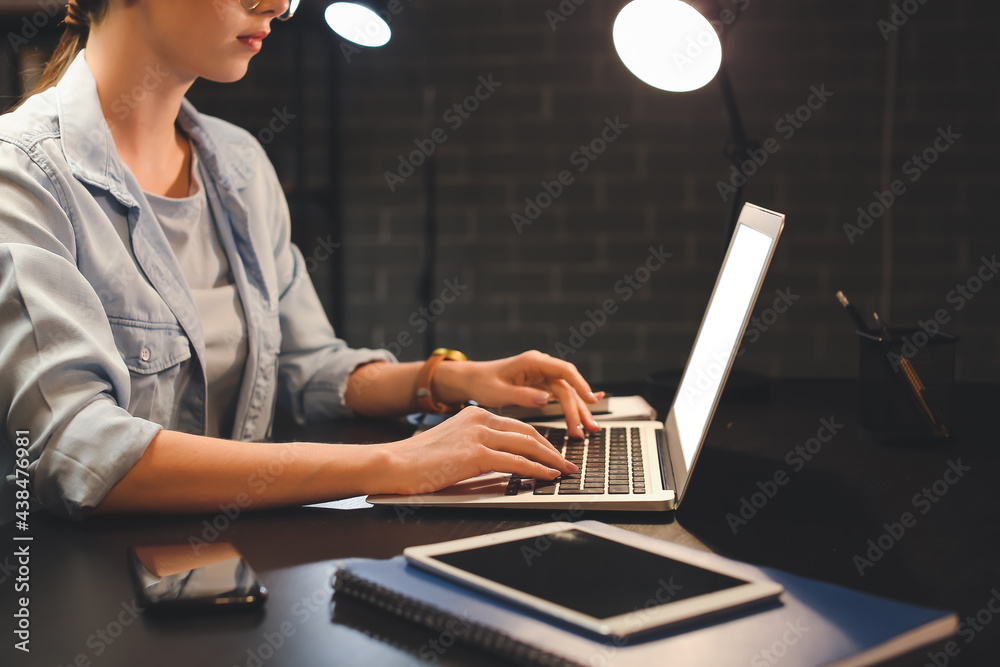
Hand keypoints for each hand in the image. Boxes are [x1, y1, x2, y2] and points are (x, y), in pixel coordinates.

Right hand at [378, 406, 578, 494]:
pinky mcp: (476, 454)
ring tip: (563, 471)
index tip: (552, 451)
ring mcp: (478, 435)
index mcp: (474, 414)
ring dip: (550, 460)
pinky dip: (536, 470)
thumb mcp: (453, 444)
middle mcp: (479, 419)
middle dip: (551, 449)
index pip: (517, 426)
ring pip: (527, 445)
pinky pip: (516, 462)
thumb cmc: (417, 461)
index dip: (539, 440)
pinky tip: (547, 477)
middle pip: (527, 433)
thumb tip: (502, 461)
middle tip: (566, 462)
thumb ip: (477, 446)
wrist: (393, 464)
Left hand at [434, 350, 603, 438]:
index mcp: (533, 361)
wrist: (473, 380)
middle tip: (587, 429)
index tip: (591, 400)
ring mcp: (542, 376)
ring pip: (567, 393)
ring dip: (577, 411)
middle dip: (579, 407)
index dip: (580, 385)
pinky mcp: (541, 385)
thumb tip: (545, 399)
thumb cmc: (483, 383)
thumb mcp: (498, 391)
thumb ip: (522, 395)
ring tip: (586, 430)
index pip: (564, 371)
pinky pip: (561, 395)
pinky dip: (572, 405)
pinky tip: (588, 409)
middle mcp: (541, 366)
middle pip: (568, 386)